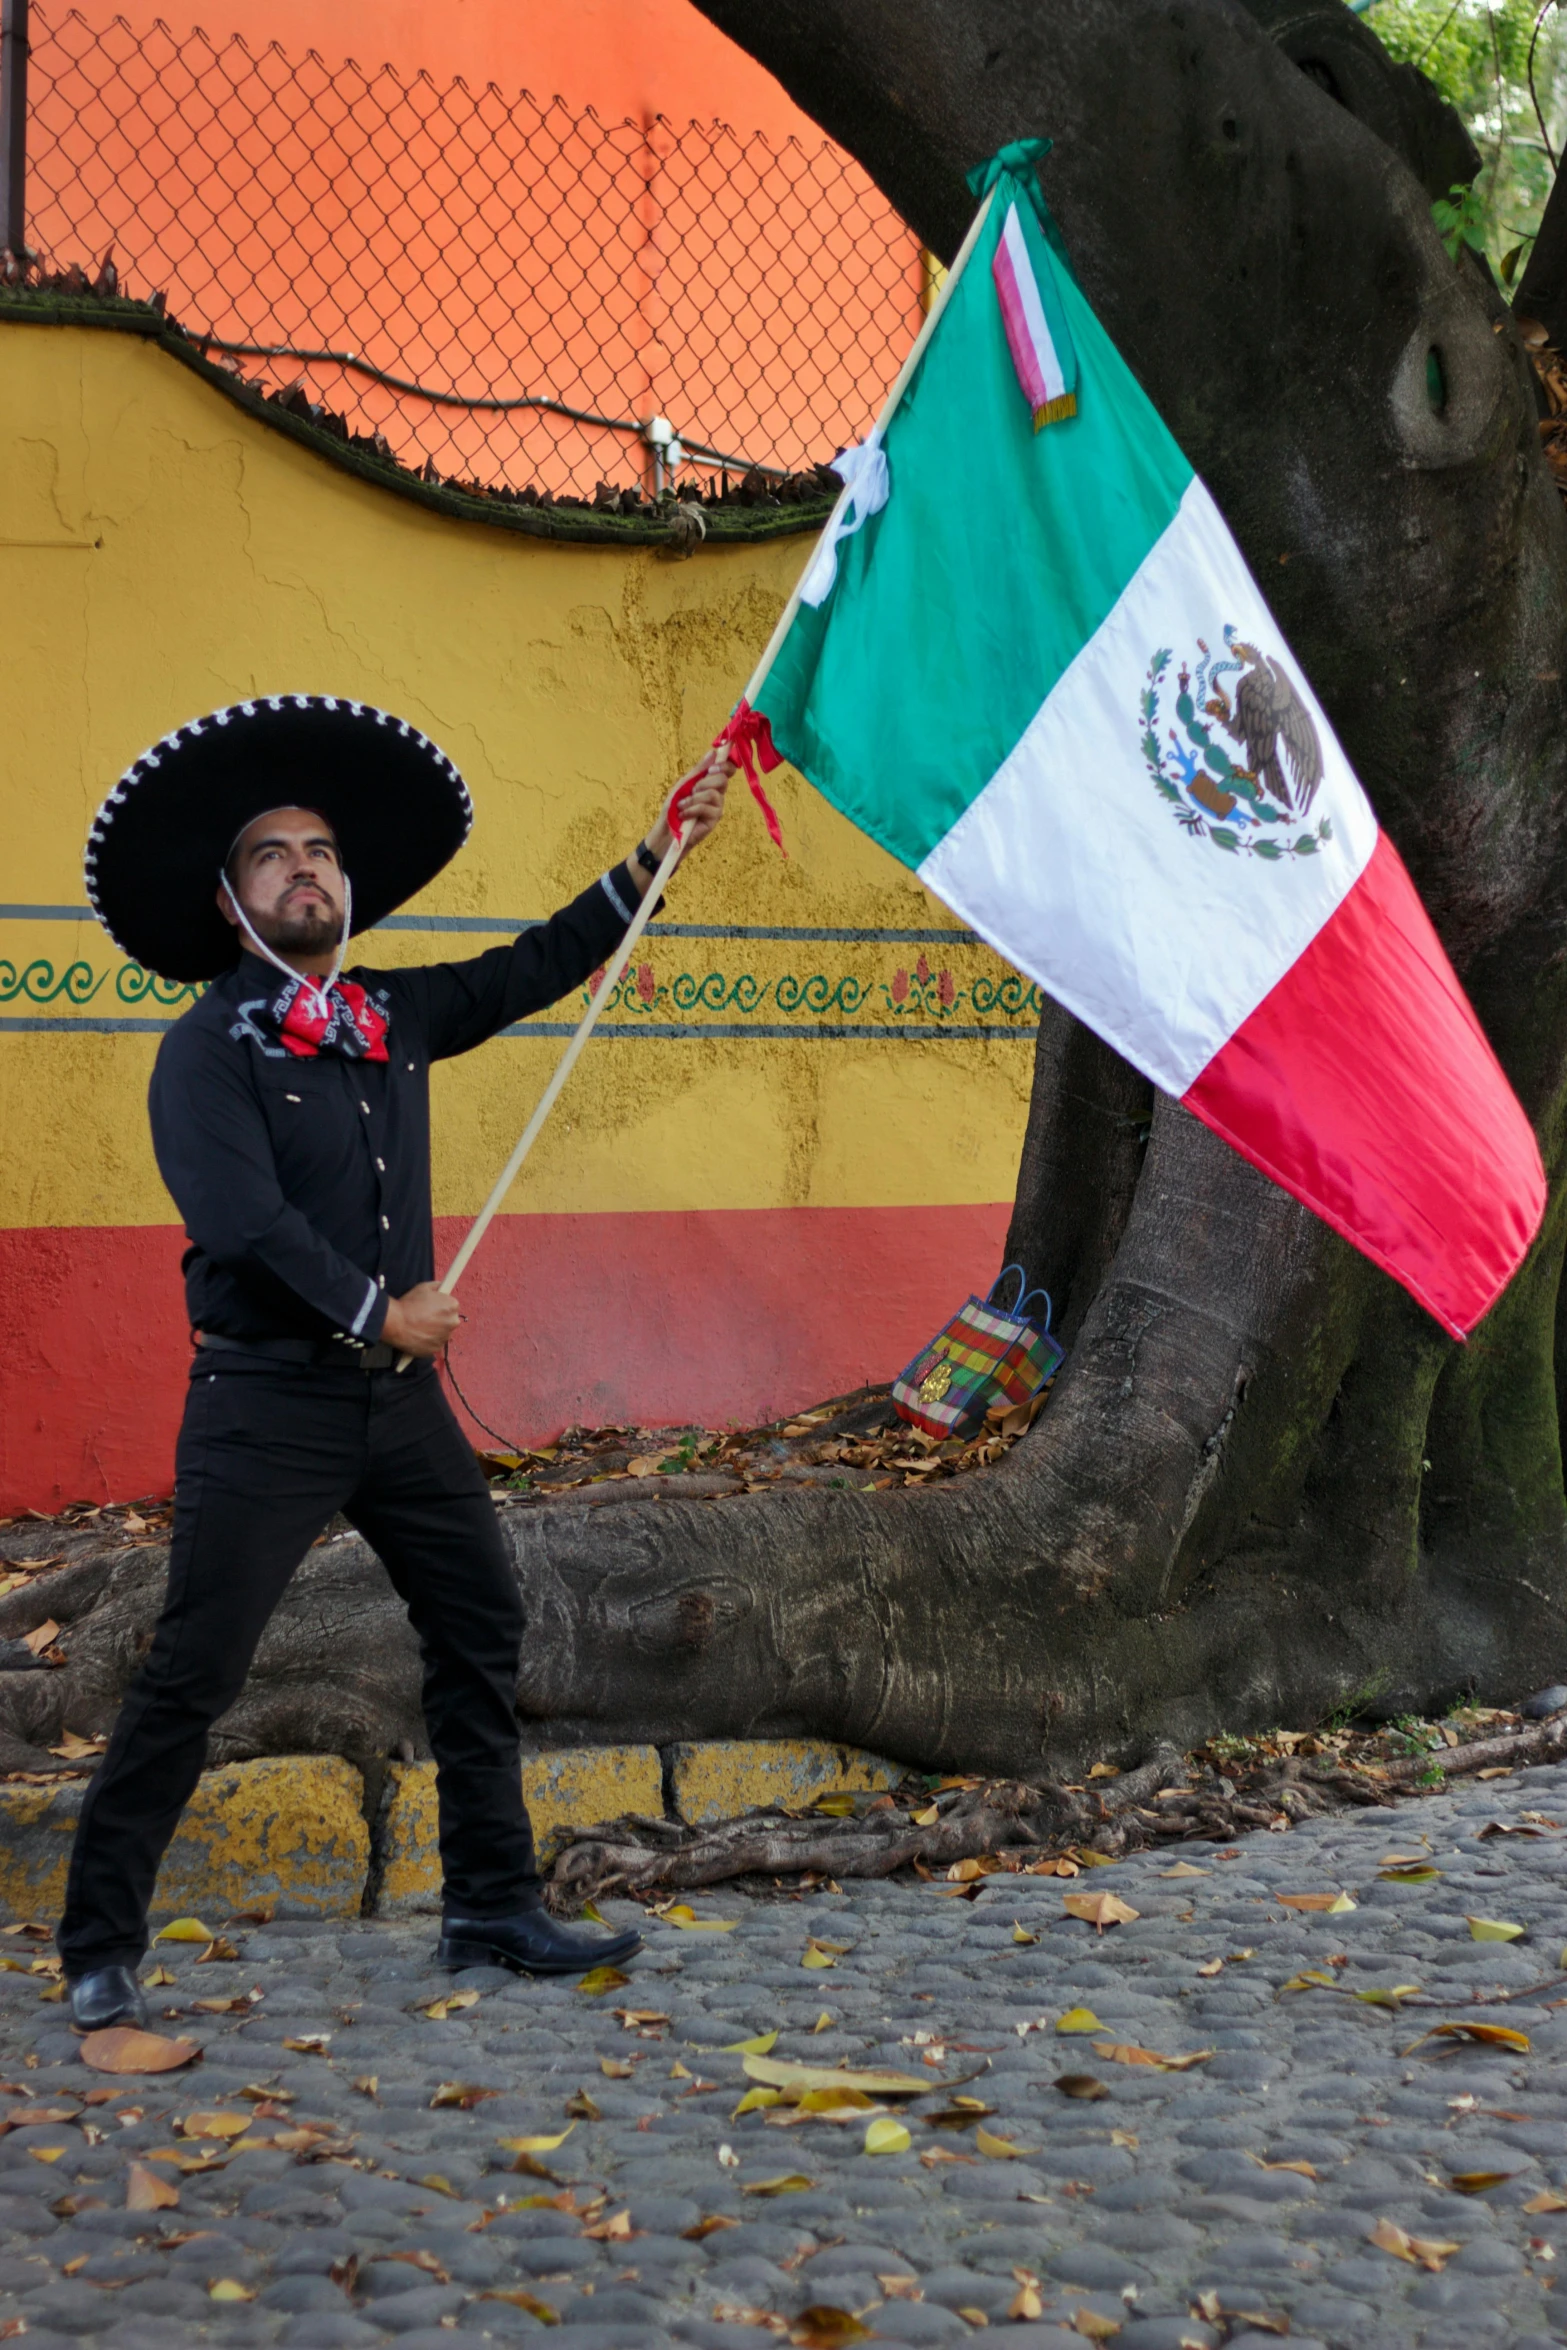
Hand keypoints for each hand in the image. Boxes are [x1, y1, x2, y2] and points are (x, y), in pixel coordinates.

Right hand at [382, 1282, 460, 1358]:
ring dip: (436, 1330)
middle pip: (450, 1320)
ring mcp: (446, 1336)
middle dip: (441, 1319)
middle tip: (425, 1317)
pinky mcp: (437, 1348)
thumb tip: (443, 1286)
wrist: (396, 1323)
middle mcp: (453, 1322)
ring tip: (420, 1327)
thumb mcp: (423, 1287)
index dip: (441, 1305)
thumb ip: (437, 1286)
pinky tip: (419, 1335)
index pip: (452, 1305)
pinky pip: (436, 1343)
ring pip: (443, 1332)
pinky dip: (429, 1340)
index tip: (432, 1307)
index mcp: (452, 1306)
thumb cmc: (409, 1304)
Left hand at [642, 746, 732, 865]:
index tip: (711, 768)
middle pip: (722, 779)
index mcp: (710, 783)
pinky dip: (691, 809)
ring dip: (693, 798)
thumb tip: (713, 751)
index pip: (727, 770)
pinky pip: (706, 807)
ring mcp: (717, 807)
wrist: (666, 831)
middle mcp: (717, 794)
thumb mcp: (684, 784)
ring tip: (682, 806)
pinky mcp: (714, 820)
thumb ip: (699, 769)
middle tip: (692, 790)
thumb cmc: (673, 807)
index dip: (724, 765)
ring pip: (713, 793)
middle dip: (704, 782)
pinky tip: (683, 815)